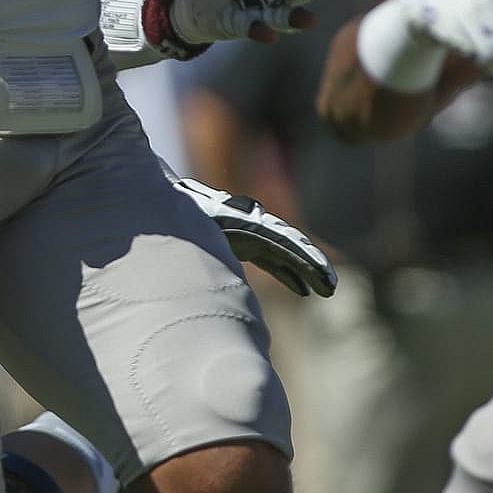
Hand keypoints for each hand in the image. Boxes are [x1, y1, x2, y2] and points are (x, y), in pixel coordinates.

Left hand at [167, 165, 337, 296]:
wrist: (161, 203)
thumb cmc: (172, 209)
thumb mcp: (186, 211)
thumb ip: (196, 208)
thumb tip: (202, 202)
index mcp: (239, 220)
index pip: (280, 238)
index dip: (301, 255)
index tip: (320, 273)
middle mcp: (249, 225)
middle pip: (288, 245)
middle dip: (311, 265)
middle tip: (331, 288)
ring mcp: (248, 233)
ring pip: (284, 254)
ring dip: (304, 271)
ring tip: (327, 290)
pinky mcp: (242, 243)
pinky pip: (272, 259)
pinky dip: (287, 272)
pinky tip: (302, 289)